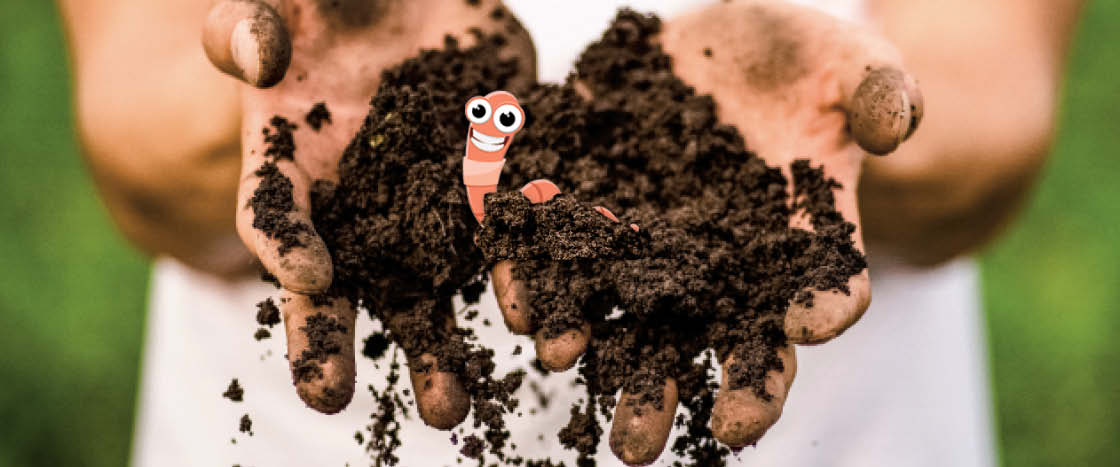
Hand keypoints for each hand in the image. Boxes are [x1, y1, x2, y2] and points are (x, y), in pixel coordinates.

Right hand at [202, 0, 533, 415]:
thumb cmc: (325, 3)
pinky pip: (524, 217)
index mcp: (298, 163)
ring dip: (468, 328)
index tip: (308, 276)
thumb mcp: (276, 3)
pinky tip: (562, 305)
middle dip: (360, 340)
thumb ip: (251, 27)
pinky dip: (542, 259)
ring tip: (476, 393)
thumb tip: (256, 56)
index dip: (285, 245)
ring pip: (451, 271)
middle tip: (360, 404)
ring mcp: (436, 189)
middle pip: (361, 277)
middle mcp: (366, 197)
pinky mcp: (500, 167)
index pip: (277, 215)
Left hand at [490, 1, 921, 463]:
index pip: (801, 307)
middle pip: (689, 339)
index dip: (789, 347)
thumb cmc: (804, 60)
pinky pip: (551, 233)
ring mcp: (641, 229)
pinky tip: (513, 283)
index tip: (762, 388)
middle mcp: (711, 258)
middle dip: (660, 393)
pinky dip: (529, 259)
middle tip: (634, 446)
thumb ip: (876, 92)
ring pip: (607, 299)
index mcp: (789, 244)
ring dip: (583, 333)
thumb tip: (895, 131)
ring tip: (561, 354)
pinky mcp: (586, 186)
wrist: (723, 43)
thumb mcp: (851, 61)